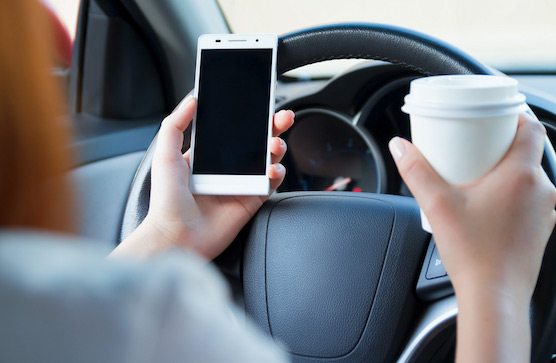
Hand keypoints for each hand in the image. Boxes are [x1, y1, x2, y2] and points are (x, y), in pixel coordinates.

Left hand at [112, 96, 293, 259]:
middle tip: (283, 116)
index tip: (261, 104)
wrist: (177, 235)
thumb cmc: (167, 200)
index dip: (250, 117)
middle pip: (257, 141)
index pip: (234, 130)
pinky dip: (277, 173)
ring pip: (268, 159)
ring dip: (277, 147)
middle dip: (273, 126)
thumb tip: (192, 99)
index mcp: (209, 155)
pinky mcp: (251, 200)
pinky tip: (272, 169)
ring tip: (275, 144)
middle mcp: (227, 167)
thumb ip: (175, 125)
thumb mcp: (165, 155)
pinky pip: (271, 183)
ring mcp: (241, 183)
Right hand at [389, 113, 555, 361]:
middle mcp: (542, 190)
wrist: (494, 296)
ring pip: (530, 176)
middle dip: (503, 142)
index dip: (516, 114)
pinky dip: (513, 191)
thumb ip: (416, 171)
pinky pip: (530, 198)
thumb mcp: (436, 204)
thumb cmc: (473, 253)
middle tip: (478, 142)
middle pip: (529, 151)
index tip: (496, 113)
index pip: (532, 128)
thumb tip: (400, 146)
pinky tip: (489, 202)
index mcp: (522, 175)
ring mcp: (546, 212)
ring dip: (509, 168)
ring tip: (480, 171)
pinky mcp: (541, 229)